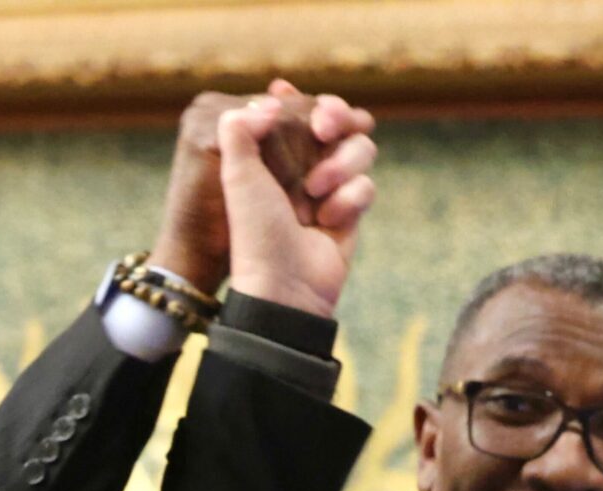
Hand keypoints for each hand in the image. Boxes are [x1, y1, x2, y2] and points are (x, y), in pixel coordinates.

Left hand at [151, 79, 375, 297]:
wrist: (283, 284)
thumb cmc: (255, 230)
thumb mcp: (236, 174)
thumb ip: (240, 128)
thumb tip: (273, 100)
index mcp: (271, 157)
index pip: (295, 114)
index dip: (300, 100)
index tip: (287, 93)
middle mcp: (302, 169)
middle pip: (338, 121)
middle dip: (335, 115)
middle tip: (323, 127)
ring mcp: (330, 189)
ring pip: (359, 148)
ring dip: (340, 164)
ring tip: (314, 191)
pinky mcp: (351, 210)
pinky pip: (366, 185)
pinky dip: (349, 199)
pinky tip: (328, 220)